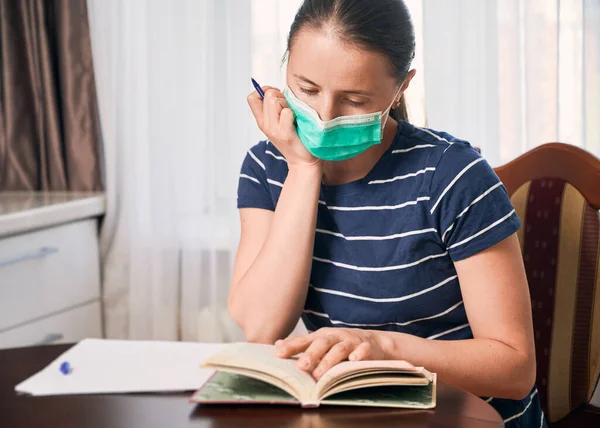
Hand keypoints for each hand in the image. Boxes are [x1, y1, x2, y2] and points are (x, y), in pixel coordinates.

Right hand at [247, 86, 320, 168]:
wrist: (303, 161)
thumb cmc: (294, 138)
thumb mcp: (278, 123)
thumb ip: (274, 108)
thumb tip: (275, 89)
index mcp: (262, 121)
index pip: (252, 98)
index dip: (264, 91)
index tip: (276, 96)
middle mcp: (265, 125)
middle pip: (268, 94)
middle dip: (280, 96)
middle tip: (289, 107)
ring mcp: (274, 129)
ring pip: (276, 100)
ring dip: (287, 104)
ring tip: (294, 115)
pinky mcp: (286, 133)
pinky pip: (287, 112)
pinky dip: (295, 113)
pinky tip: (298, 122)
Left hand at [274, 328, 389, 379]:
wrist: (373, 341)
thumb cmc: (341, 343)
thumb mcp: (321, 342)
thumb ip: (301, 345)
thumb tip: (277, 345)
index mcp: (322, 336)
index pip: (304, 340)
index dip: (292, 346)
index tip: (278, 354)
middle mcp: (335, 337)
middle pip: (322, 343)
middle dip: (310, 354)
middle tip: (301, 366)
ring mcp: (352, 342)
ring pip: (340, 349)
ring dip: (329, 360)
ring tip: (319, 374)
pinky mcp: (367, 348)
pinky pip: (364, 350)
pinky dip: (359, 354)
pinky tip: (353, 361)